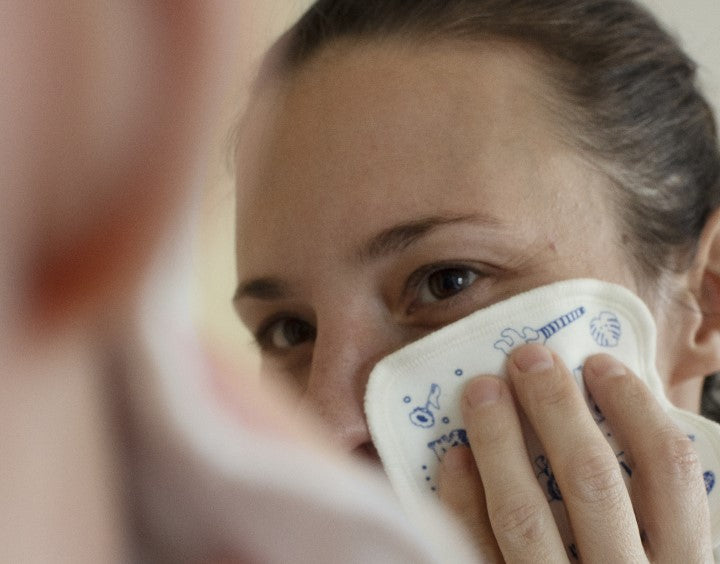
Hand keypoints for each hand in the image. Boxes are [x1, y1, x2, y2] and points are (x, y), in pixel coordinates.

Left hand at [436, 344, 712, 561]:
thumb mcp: (669, 560)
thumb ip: (658, 513)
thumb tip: (613, 421)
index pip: (669, 474)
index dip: (635, 408)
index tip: (599, 363)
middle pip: (592, 481)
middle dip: (556, 407)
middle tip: (526, 355)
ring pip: (526, 514)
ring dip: (499, 441)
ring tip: (480, 389)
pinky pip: (476, 552)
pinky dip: (461, 502)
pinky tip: (452, 458)